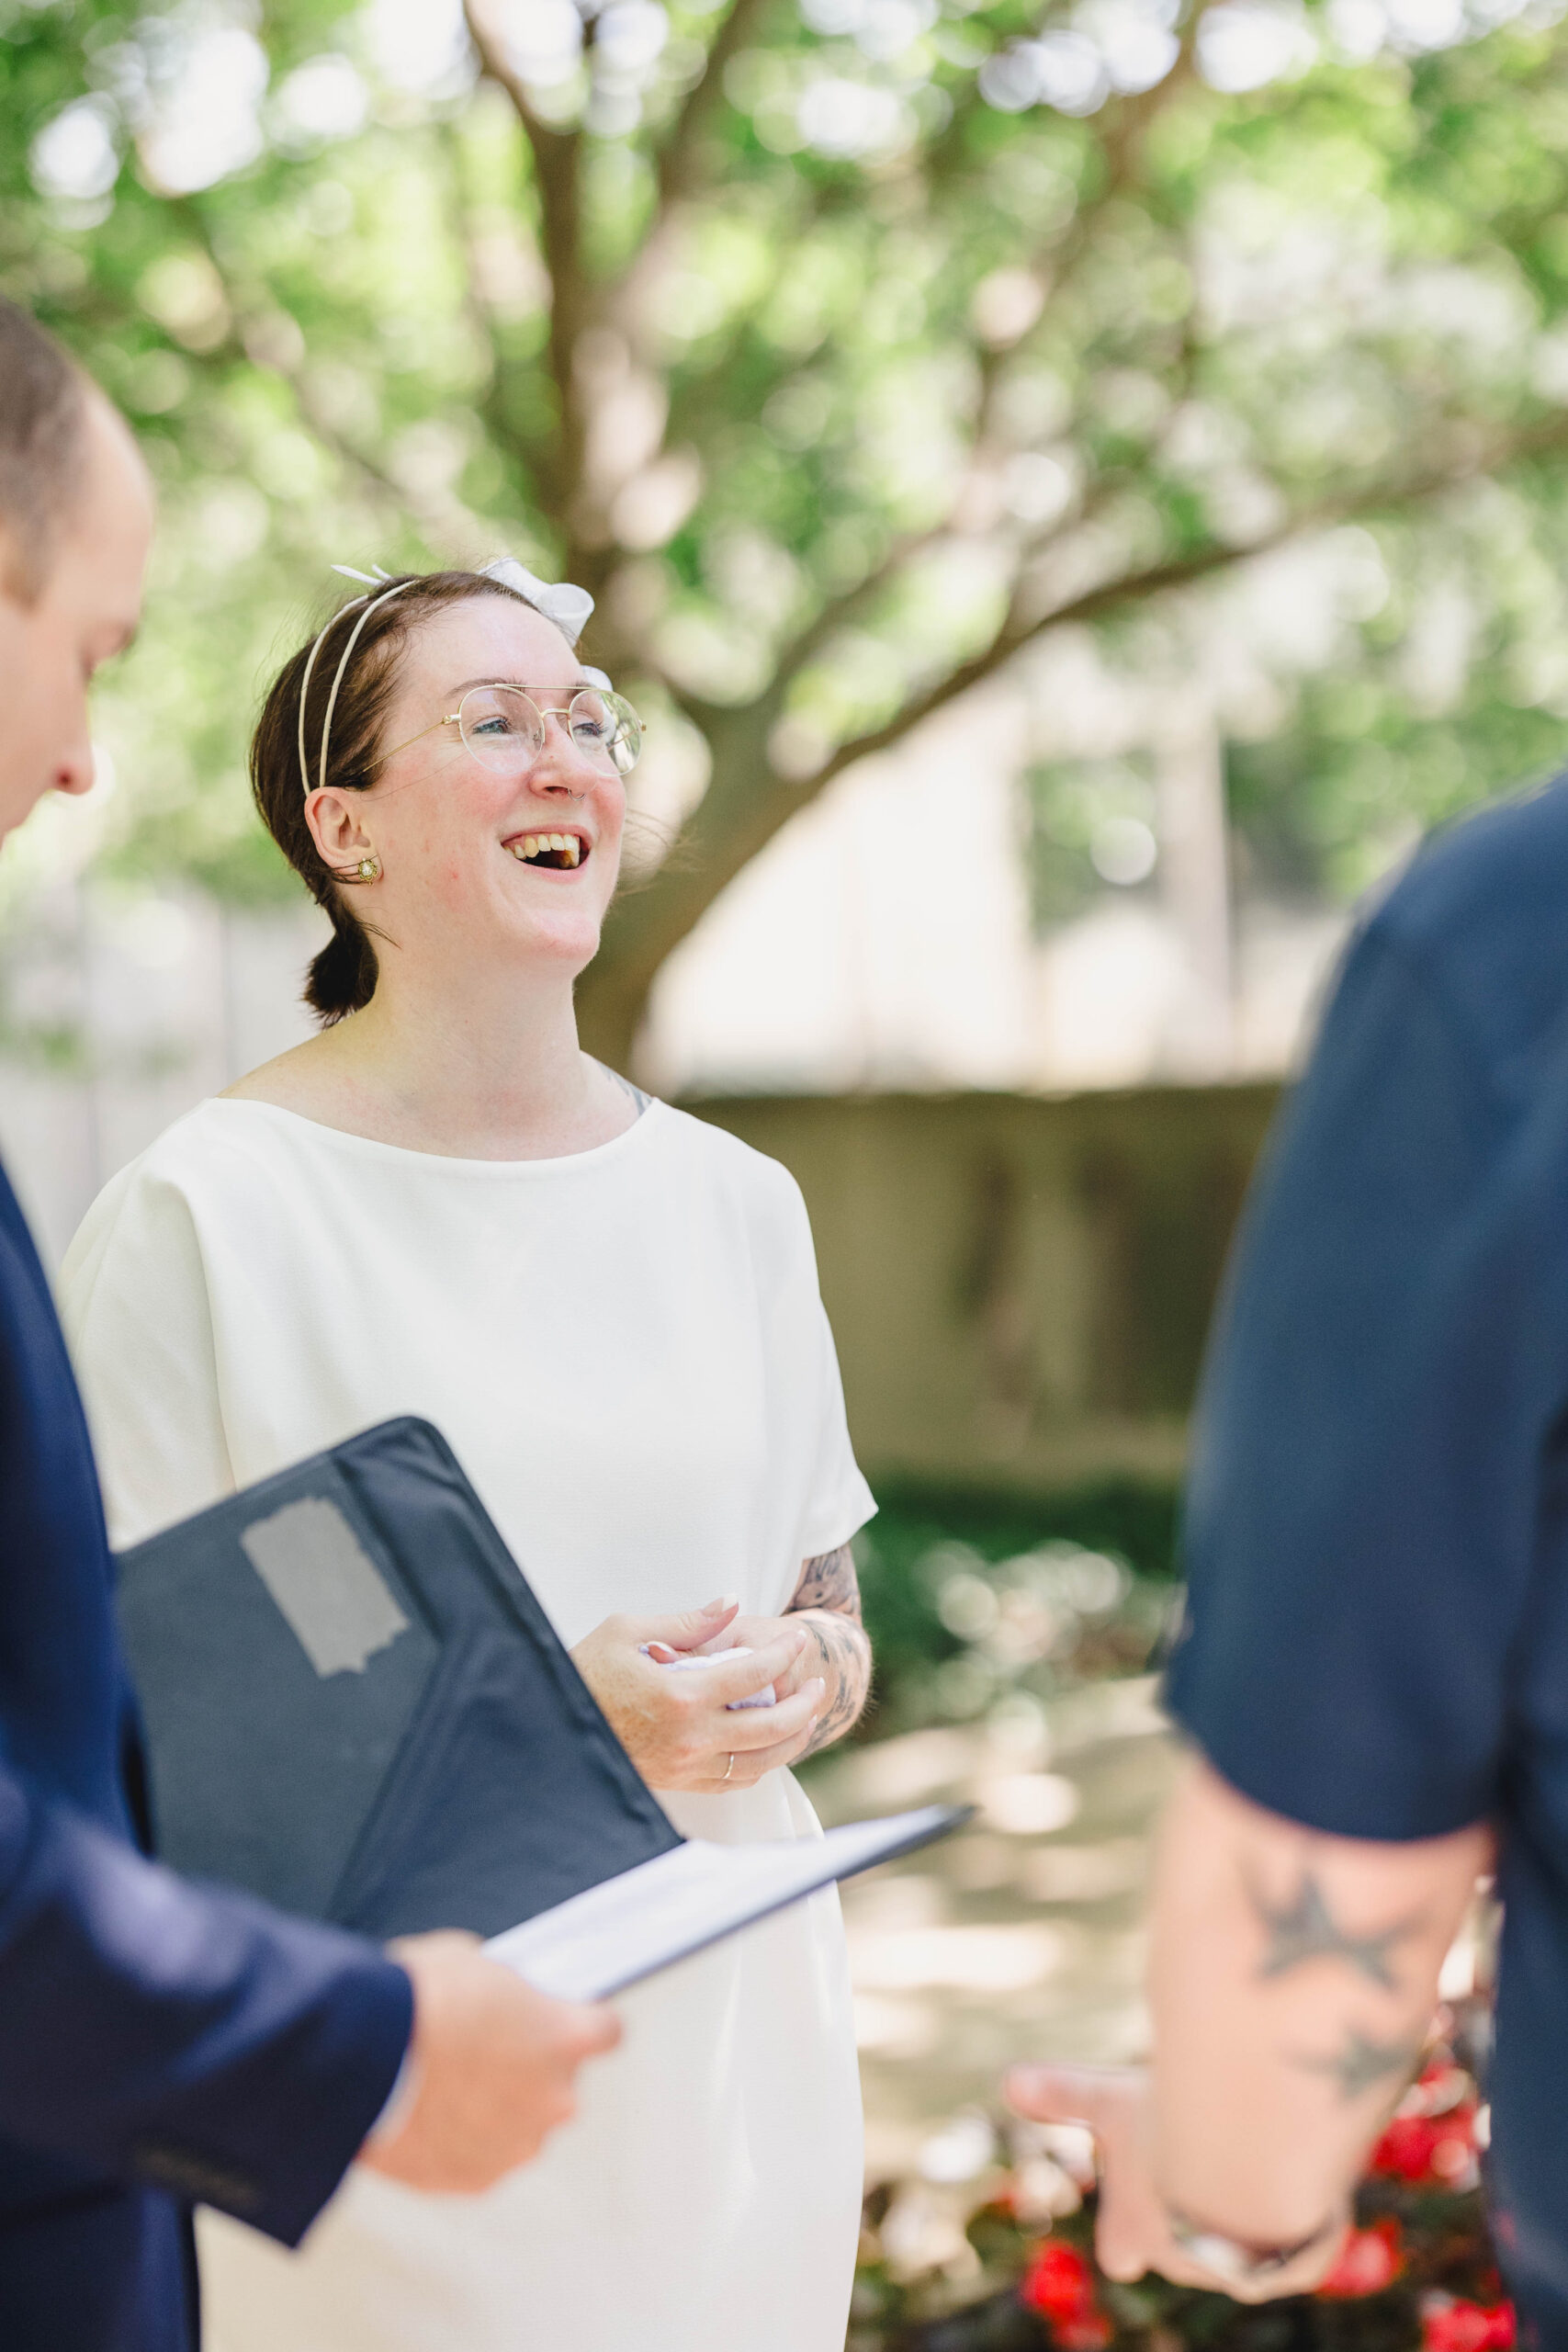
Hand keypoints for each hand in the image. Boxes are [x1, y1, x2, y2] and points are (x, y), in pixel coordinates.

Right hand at [360, 1932, 619, 2193]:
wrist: (361, 2060)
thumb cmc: (416, 2006)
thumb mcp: (471, 1962)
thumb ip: (505, 1992)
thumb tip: (497, 2001)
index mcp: (565, 2038)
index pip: (605, 2032)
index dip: (580, 2025)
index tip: (564, 2025)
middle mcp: (553, 2099)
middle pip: (557, 2084)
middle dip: (527, 2070)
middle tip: (482, 2051)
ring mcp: (515, 2146)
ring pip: (519, 2125)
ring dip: (494, 2110)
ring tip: (445, 2084)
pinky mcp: (474, 2180)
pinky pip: (481, 2158)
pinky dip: (462, 2142)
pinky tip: (429, 2114)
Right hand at [571, 1596, 826, 1790]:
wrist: (545, 1732)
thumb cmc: (582, 1672)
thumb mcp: (626, 1631)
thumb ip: (687, 1622)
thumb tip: (731, 1604)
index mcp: (681, 1695)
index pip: (754, 1674)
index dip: (784, 1654)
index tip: (799, 1639)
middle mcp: (690, 1738)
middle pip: (772, 1727)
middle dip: (805, 1704)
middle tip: (819, 1684)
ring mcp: (685, 1767)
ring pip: (760, 1762)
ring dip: (791, 1740)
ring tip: (804, 1716)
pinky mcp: (676, 1785)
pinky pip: (734, 1782)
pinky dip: (759, 1764)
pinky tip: (765, 1746)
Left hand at [1004, 2063, 1347, 2299]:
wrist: (1259, 2158)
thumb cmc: (1170, 2127)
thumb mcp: (1108, 2099)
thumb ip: (1063, 2095)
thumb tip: (1008, 2082)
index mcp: (1137, 2233)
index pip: (1121, 2252)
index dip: (1125, 2234)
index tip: (1127, 2223)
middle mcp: (1187, 2264)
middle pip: (1182, 2251)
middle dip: (1188, 2214)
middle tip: (1195, 2161)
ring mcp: (1244, 2271)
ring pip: (1238, 2248)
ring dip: (1240, 2211)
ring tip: (1246, 2152)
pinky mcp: (1296, 2263)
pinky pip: (1295, 2242)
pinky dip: (1295, 2212)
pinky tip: (1293, 2165)